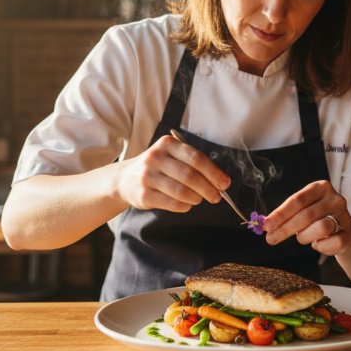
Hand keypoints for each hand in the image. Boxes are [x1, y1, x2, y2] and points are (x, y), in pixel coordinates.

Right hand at [115, 134, 229, 212]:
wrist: (125, 179)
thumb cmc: (158, 167)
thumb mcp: (172, 156)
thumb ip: (194, 164)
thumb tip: (220, 181)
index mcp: (167, 144)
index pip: (196, 158)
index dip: (214, 173)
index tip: (224, 184)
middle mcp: (155, 157)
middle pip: (190, 176)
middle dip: (208, 188)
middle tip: (216, 196)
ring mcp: (147, 176)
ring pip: (182, 191)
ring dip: (196, 198)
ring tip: (199, 199)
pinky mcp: (144, 195)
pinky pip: (172, 203)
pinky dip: (185, 206)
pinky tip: (187, 204)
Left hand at [263, 180, 350, 255]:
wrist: (344, 229)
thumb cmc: (317, 217)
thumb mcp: (303, 209)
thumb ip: (288, 214)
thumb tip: (266, 225)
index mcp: (321, 187)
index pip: (297, 200)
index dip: (280, 214)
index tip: (266, 225)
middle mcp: (335, 199)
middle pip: (306, 215)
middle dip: (285, 229)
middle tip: (270, 239)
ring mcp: (344, 215)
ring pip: (320, 228)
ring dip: (304, 237)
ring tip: (301, 238)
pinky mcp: (349, 233)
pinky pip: (331, 242)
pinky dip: (320, 246)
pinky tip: (318, 243)